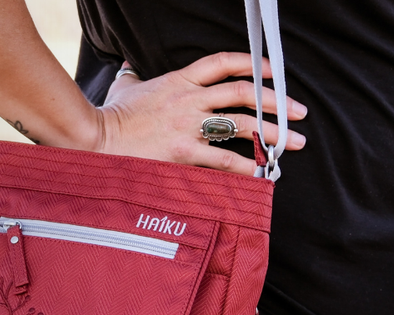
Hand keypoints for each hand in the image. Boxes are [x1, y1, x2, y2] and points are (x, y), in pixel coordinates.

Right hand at [92, 52, 307, 175]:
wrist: (94, 138)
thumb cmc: (109, 116)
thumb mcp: (125, 87)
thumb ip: (134, 77)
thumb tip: (130, 68)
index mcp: (178, 80)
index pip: (224, 63)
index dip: (255, 63)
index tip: (277, 71)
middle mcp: (189, 99)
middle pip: (244, 92)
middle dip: (277, 101)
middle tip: (299, 112)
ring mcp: (188, 125)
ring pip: (242, 124)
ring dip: (273, 133)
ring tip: (295, 142)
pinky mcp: (184, 152)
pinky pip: (225, 159)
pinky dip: (248, 166)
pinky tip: (264, 172)